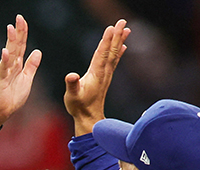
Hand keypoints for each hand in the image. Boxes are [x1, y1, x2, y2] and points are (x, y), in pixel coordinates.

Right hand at [0, 14, 41, 126]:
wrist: (2, 111)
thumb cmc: (12, 97)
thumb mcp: (27, 79)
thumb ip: (31, 65)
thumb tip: (38, 51)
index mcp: (17, 64)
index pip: (21, 45)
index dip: (23, 33)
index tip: (23, 20)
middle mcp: (10, 65)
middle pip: (15, 46)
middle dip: (18, 32)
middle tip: (19, 18)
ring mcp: (4, 72)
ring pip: (9, 54)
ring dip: (10, 41)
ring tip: (11, 29)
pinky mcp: (0, 81)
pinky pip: (3, 69)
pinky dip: (5, 60)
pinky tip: (5, 51)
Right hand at [64, 20, 130, 135]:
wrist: (89, 118)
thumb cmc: (79, 107)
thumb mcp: (72, 96)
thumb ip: (72, 84)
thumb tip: (72, 75)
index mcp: (96, 74)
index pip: (102, 53)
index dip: (106, 40)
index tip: (111, 27)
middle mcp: (103, 72)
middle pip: (111, 50)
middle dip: (117, 35)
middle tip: (123, 22)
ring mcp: (106, 75)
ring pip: (114, 54)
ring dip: (120, 40)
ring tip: (127, 29)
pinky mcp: (105, 77)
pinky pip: (113, 61)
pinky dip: (118, 52)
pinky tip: (123, 46)